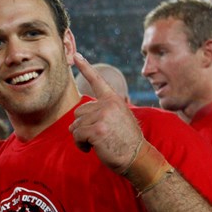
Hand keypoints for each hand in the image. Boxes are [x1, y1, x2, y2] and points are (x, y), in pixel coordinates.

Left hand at [69, 53, 142, 172]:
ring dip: (81, 137)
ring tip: (98, 142)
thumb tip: (81, 116)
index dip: (86, 67)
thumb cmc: (125, 141)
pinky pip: (76, 135)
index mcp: (113, 100)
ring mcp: (102, 116)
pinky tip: (92, 148)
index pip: (97, 80)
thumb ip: (103, 111)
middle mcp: (107, 105)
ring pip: (75, 125)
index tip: (76, 55)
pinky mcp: (96, 129)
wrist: (136, 156)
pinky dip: (80, 145)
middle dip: (83, 127)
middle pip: (78, 113)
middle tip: (98, 136)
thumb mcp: (118, 119)